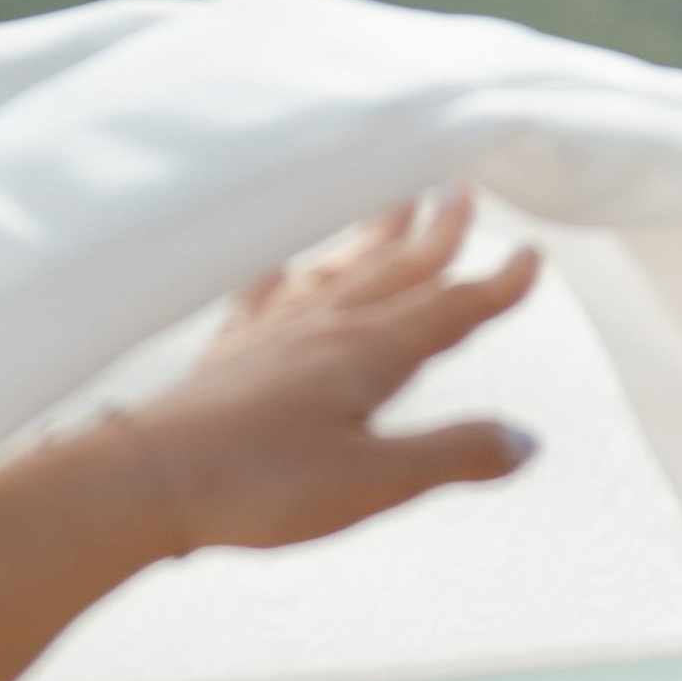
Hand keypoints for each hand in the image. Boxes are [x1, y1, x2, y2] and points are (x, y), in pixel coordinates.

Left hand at [113, 194, 540, 554]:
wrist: (149, 480)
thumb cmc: (261, 486)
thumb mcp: (375, 483)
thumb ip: (453, 456)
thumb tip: (527, 443)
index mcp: (368, 355)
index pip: (447, 312)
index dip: (493, 289)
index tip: (531, 258)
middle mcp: (323, 328)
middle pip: (393, 273)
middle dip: (434, 238)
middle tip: (463, 194)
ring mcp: (271, 336)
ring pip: (336, 272)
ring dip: (372, 240)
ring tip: (395, 206)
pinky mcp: (226, 357)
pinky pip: (264, 296)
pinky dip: (283, 273)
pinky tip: (282, 266)